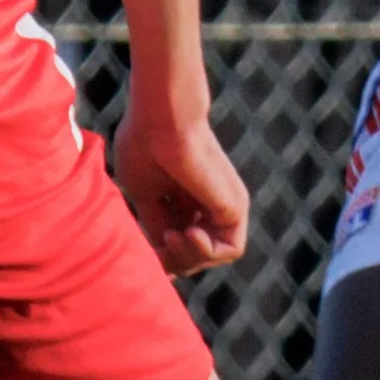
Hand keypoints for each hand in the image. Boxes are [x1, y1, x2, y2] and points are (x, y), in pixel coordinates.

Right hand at [115, 97, 250, 277]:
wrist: (161, 118)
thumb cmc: (144, 146)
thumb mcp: (144, 195)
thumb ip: (155, 225)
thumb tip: (159, 255)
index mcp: (185, 199)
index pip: (180, 245)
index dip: (162, 257)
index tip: (147, 251)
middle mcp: (208, 204)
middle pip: (196, 255)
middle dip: (175, 260)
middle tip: (161, 243)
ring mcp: (224, 205)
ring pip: (213, 256)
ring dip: (189, 258)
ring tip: (174, 236)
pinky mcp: (235, 205)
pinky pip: (229, 249)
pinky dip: (205, 252)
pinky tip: (187, 233)